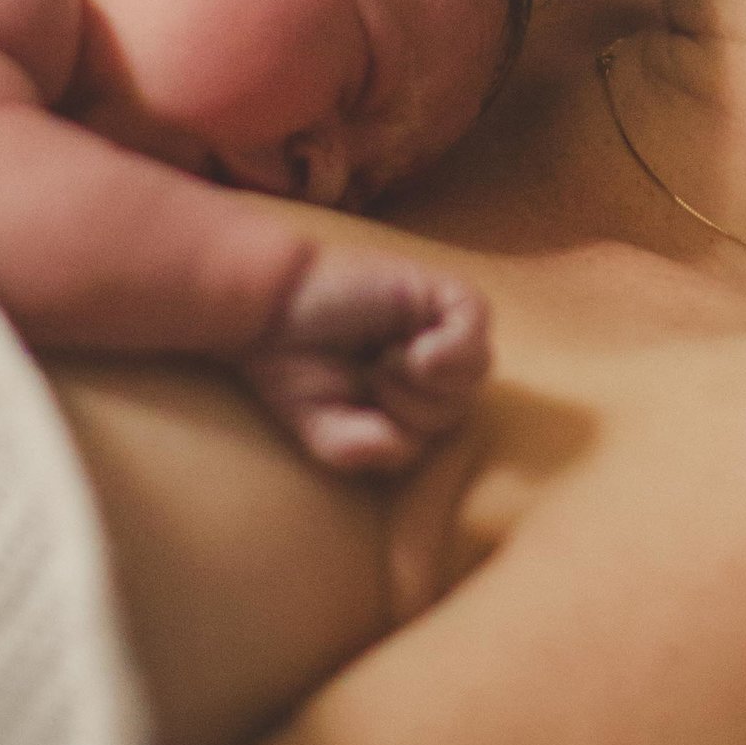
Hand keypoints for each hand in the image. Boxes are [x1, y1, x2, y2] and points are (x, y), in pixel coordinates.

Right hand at [240, 251, 491, 475]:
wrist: (269, 306)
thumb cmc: (296, 364)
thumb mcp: (326, 431)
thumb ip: (365, 450)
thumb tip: (407, 443)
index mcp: (412, 393)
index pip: (436, 435)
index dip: (396, 433)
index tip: (356, 406)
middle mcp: (435, 361)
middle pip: (456, 410)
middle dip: (408, 408)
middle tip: (368, 375)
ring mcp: (442, 324)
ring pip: (471, 377)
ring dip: (420, 382)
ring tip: (382, 357)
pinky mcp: (445, 293)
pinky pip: (476, 330)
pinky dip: (449, 350)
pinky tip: (417, 350)